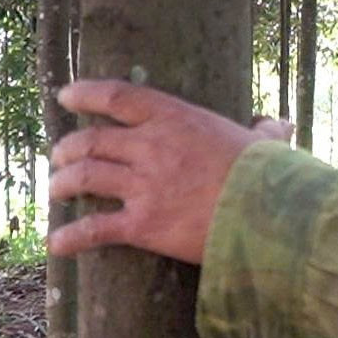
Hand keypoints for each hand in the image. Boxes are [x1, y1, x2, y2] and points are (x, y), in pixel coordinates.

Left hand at [47, 81, 287, 262]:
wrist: (270, 214)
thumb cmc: (270, 176)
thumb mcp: (264, 143)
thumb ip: (263, 131)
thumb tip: (281, 125)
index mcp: (175, 117)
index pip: (118, 96)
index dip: (85, 94)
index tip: (65, 96)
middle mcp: (151, 146)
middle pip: (91, 140)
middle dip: (68, 148)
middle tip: (59, 157)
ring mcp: (143, 185)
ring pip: (84, 177)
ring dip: (63, 184)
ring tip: (56, 190)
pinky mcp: (143, 224)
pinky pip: (95, 229)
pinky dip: (71, 237)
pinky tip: (57, 243)